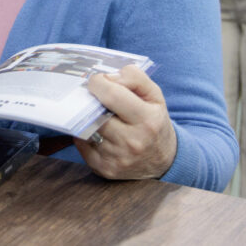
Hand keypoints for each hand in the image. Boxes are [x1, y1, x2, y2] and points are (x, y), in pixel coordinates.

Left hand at [73, 65, 177, 180]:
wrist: (163, 160)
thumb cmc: (154, 121)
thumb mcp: (154, 95)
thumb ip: (134, 77)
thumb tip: (107, 77)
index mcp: (147, 121)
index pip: (111, 95)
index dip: (98, 82)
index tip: (97, 80)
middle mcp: (133, 142)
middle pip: (96, 113)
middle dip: (91, 101)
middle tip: (94, 97)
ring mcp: (117, 158)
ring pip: (86, 128)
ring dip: (88, 118)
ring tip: (97, 115)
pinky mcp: (104, 169)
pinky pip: (82, 144)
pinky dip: (85, 135)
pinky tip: (97, 132)